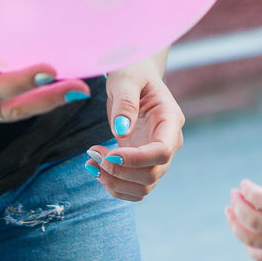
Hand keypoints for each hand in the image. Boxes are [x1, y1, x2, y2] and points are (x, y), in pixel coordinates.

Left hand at [88, 57, 184, 201]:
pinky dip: (113, 185)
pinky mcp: (142, 163)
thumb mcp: (126, 79)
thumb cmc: (132, 72)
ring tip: (91, 162)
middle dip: (119, 171)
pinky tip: (96, 168)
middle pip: (152, 174)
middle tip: (93, 154)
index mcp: (170, 120)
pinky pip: (132, 188)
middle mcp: (168, 142)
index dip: (137, 160)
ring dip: (114, 182)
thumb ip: (126, 103)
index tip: (109, 154)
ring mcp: (156, 155)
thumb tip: (122, 131)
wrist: (134, 77)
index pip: (163, 151)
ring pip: (143, 187)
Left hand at [226, 152, 261, 260]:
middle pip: (252, 220)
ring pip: (251, 240)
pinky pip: (260, 256)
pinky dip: (247, 246)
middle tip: (233, 193)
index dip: (249, 191)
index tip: (244, 183)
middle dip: (237, 205)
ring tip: (229, 211)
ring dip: (234, 225)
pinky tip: (243, 233)